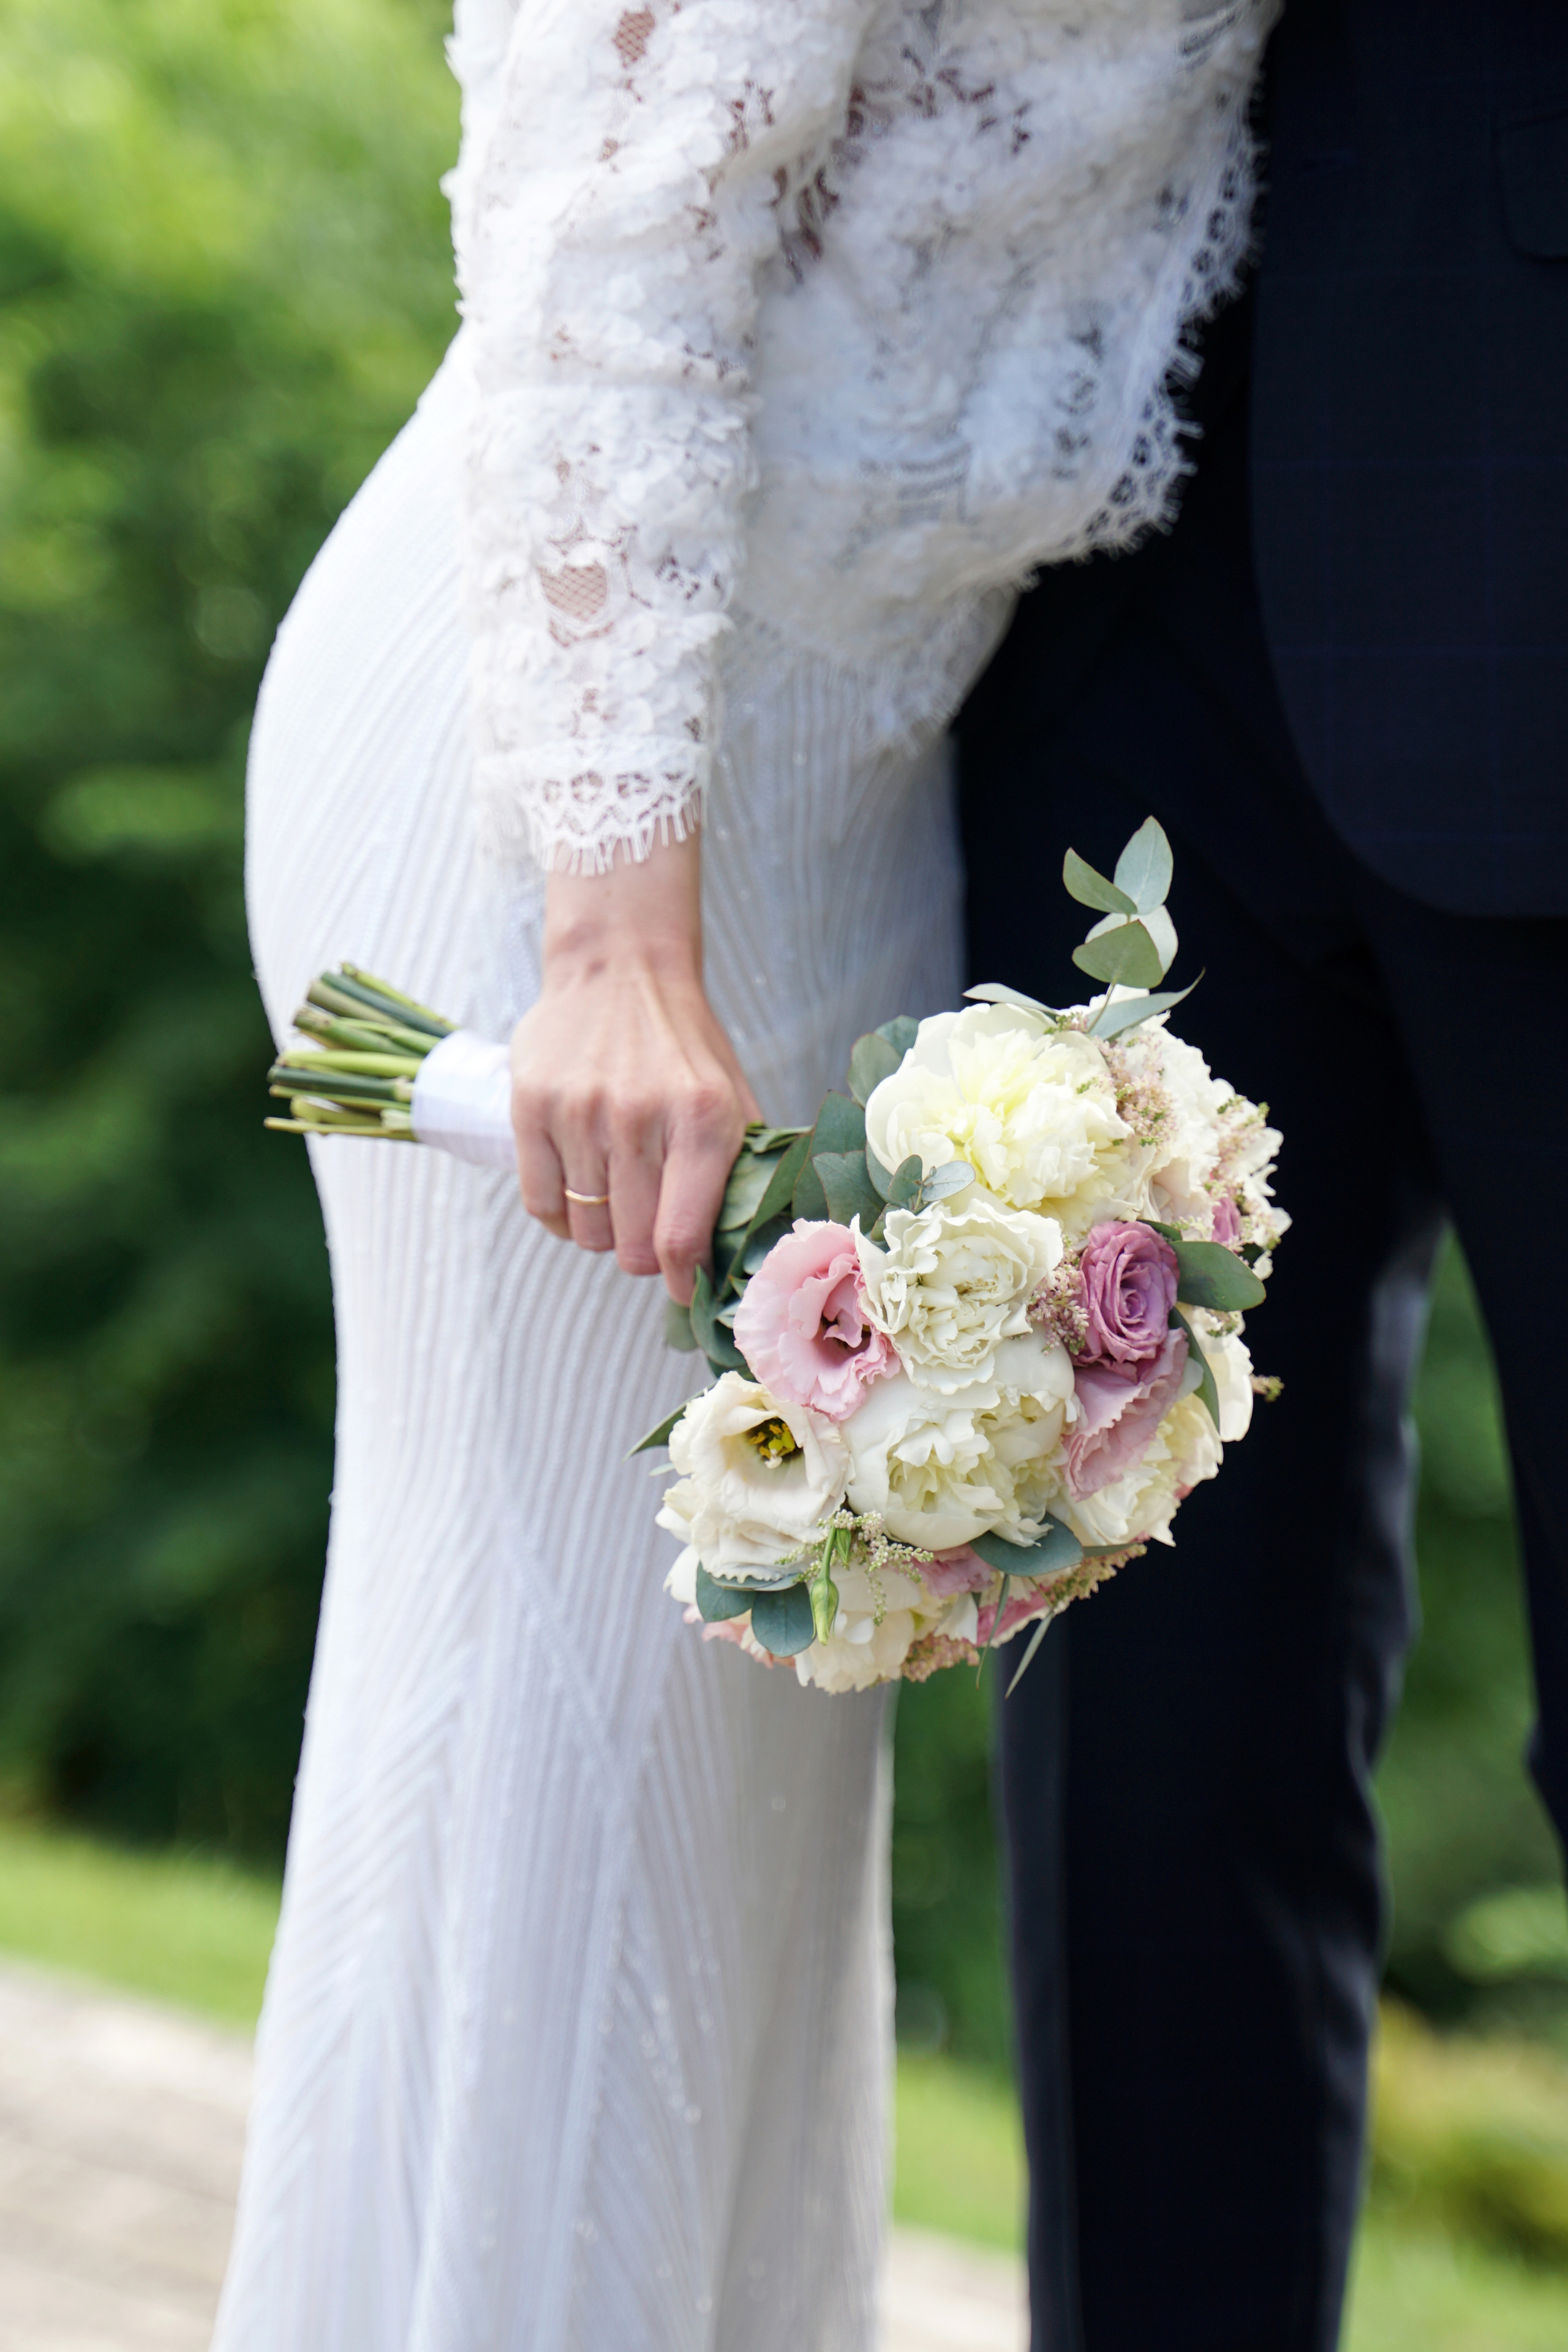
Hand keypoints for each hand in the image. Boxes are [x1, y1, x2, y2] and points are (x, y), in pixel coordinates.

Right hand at [508, 833, 758, 1302]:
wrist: (618, 968)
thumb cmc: (682, 1046)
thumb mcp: (731, 1095)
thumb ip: (742, 1170)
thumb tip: (746, 1254)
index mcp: (702, 1119)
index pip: (682, 1238)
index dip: (684, 1280)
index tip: (687, 1289)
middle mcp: (639, 1116)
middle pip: (629, 1246)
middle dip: (642, 1255)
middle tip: (647, 1232)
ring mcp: (578, 1112)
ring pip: (584, 1230)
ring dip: (601, 1229)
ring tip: (613, 1194)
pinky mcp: (530, 1107)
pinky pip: (540, 1204)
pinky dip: (560, 1215)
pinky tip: (577, 1189)